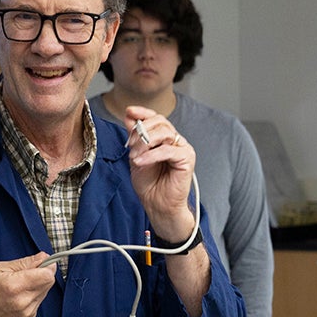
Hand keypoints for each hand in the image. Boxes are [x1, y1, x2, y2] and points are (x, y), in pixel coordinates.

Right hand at [0, 253, 56, 316]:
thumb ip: (25, 263)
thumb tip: (43, 257)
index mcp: (15, 286)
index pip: (47, 275)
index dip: (47, 265)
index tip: (42, 261)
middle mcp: (23, 301)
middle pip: (48, 282)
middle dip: (42, 273)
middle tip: (26, 271)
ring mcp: (27, 312)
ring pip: (45, 291)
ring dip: (37, 284)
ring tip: (18, 284)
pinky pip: (39, 299)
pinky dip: (32, 294)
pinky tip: (18, 294)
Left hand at [122, 106, 195, 242]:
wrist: (157, 204)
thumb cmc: (149, 184)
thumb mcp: (136, 155)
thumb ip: (135, 136)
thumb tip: (129, 116)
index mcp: (165, 138)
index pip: (156, 118)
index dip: (143, 112)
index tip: (129, 111)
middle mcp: (176, 141)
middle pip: (160, 122)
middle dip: (141, 130)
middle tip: (129, 144)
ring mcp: (183, 148)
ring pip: (164, 133)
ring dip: (144, 143)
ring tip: (134, 157)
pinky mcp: (187, 159)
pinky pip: (168, 150)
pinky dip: (151, 155)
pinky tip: (140, 161)